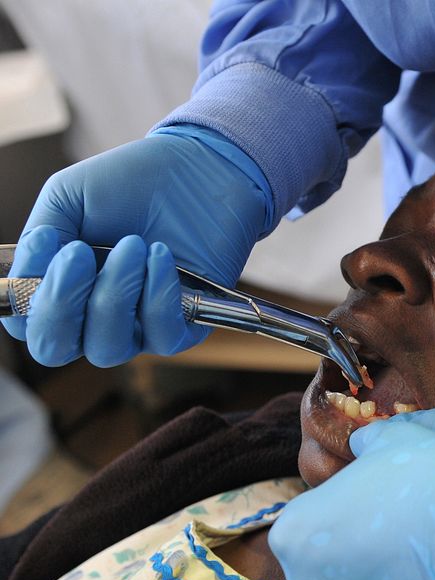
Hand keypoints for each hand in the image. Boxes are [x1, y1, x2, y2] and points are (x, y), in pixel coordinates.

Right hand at [2, 125, 272, 366]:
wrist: (198, 166)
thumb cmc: (132, 183)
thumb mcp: (68, 198)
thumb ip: (42, 241)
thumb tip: (28, 277)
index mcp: (59, 290)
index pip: (26, 324)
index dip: (27, 294)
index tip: (47, 240)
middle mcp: (94, 316)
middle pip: (55, 349)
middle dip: (60, 305)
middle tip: (79, 254)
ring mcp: (139, 326)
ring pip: (108, 347)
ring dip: (113, 294)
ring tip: (133, 244)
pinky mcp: (184, 324)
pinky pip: (163, 337)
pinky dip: (157, 297)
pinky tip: (161, 256)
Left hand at [269, 420, 434, 579]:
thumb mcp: (395, 437)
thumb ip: (366, 443)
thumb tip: (362, 446)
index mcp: (295, 533)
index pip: (312, 518)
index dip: (347, 506)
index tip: (380, 502)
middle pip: (325, 566)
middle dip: (355, 552)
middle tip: (400, 533)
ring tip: (420, 564)